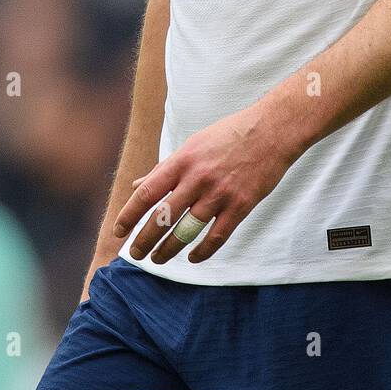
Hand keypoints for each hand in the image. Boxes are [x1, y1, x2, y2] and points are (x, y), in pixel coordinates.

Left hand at [112, 99, 298, 264]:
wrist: (271, 130)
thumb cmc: (228, 135)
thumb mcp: (192, 145)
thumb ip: (165, 168)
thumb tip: (137, 185)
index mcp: (182, 160)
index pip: (147, 193)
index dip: (129, 215)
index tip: (118, 231)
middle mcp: (198, 177)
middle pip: (162, 217)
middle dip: (144, 240)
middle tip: (135, 254)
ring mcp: (220, 193)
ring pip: (186, 231)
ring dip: (168, 250)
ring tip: (158, 259)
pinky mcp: (241, 205)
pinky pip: (217, 236)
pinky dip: (203, 251)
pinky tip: (193, 258)